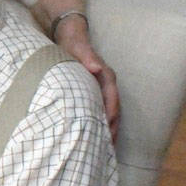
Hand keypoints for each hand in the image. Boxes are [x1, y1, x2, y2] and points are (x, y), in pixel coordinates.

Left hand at [54, 15, 119, 140]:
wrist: (71, 37)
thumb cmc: (74, 44)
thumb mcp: (79, 49)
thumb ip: (88, 58)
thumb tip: (96, 68)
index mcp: (106, 77)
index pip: (112, 100)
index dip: (110, 116)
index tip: (108, 131)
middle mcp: (107, 84)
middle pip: (114, 110)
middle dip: (111, 128)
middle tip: (107, 148)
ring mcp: (102, 89)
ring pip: (109, 112)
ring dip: (108, 128)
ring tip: (104, 148)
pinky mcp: (95, 91)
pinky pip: (100, 109)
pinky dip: (99, 122)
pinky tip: (94, 135)